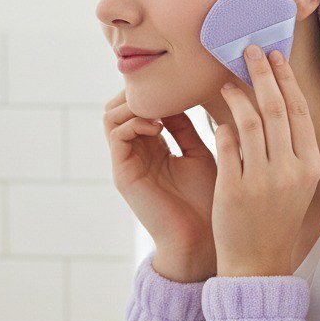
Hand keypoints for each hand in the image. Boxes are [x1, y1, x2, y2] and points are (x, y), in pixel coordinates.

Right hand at [103, 88, 217, 274]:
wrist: (202, 239)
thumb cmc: (208, 200)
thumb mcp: (199, 153)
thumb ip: (186, 127)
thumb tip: (182, 94)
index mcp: (154, 147)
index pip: (140, 106)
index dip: (153, 90)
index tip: (176, 81)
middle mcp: (136, 153)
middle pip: (120, 106)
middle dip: (140, 91)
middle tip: (164, 87)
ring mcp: (126, 163)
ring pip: (112, 115)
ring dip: (135, 103)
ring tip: (161, 106)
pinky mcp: (123, 174)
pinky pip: (116, 134)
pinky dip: (134, 122)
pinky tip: (159, 126)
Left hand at [213, 46, 319, 276]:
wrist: (257, 262)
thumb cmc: (274, 218)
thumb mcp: (295, 184)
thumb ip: (290, 148)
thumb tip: (277, 102)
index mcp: (309, 166)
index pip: (299, 112)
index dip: (287, 80)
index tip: (275, 57)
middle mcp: (290, 170)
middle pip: (276, 108)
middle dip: (263, 73)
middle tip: (250, 51)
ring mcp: (263, 181)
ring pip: (250, 122)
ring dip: (238, 96)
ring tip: (227, 84)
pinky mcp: (234, 190)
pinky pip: (226, 145)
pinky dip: (222, 127)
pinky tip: (216, 119)